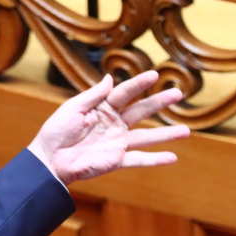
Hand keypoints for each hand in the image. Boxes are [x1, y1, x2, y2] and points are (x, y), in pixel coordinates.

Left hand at [27, 71, 189, 184]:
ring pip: (146, 137)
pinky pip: (138, 160)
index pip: (124, 93)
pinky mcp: (115, 161)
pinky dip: (155, 160)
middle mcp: (114, 124)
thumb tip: (111, 78)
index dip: (139, 84)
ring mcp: (116, 143)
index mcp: (102, 108)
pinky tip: (173, 158)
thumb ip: (93, 95)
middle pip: (141, 111)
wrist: (48, 160)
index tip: (155, 75)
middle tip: (178, 94)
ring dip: (166, 134)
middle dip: (159, 103)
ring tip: (187, 131)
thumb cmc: (56, 132)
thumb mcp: (72, 108)